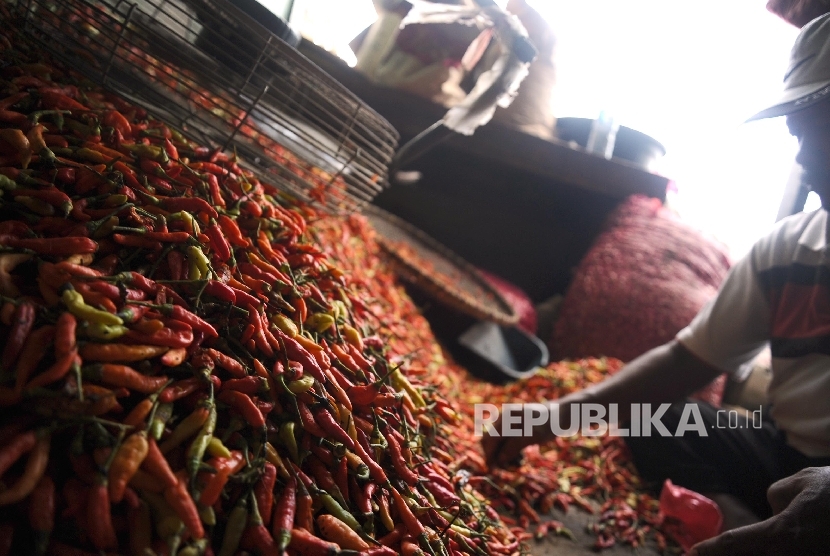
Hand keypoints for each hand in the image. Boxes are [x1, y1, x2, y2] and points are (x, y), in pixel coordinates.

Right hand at [480, 409, 553, 467]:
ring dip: (503, 455)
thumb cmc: (547, 424)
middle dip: (495, 455)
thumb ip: (514, 447)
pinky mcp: (512, 427)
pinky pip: (504, 442)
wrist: (559, 415)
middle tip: (507, 467)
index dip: (489, 454)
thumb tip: (500, 460)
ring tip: (518, 463)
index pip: (490, 438)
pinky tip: (520, 457)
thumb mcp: (532, 436)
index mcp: (506, 418)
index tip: (492, 469)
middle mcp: (503, 419)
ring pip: (496, 442)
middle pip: (489, 440)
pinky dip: (508, 451)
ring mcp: (507, 422)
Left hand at [690, 467, 829, 555]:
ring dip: (755, 551)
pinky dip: (772, 549)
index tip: (695, 551)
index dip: (712, 549)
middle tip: (705, 555)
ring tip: (731, 550)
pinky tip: (763, 547)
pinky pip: (790, 552)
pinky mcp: (818, 555)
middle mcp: (791, 554)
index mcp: (782, 533)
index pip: (736, 543)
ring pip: (770, 554)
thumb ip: (777, 496)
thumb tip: (773, 510)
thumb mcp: (800, 483)